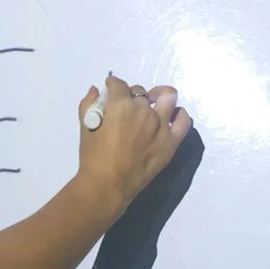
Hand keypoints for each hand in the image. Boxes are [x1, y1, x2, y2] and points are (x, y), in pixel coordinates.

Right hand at [77, 75, 191, 207]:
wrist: (107, 184)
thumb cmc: (93, 156)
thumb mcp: (85, 126)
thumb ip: (89, 103)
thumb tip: (96, 90)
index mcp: (120, 105)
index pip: (119, 85)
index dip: (113, 85)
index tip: (111, 90)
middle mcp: (143, 110)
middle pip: (140, 92)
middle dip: (132, 96)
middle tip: (127, 109)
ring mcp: (160, 125)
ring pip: (167, 97)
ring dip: (159, 96)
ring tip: (155, 103)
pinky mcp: (171, 141)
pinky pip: (184, 120)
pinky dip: (179, 115)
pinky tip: (171, 117)